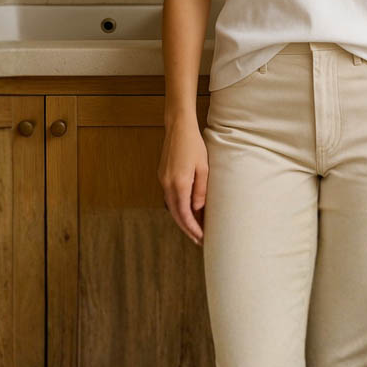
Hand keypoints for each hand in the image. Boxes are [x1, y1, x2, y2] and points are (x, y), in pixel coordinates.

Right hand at [158, 118, 207, 244]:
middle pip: (176, 214)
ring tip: (195, 227)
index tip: (201, 238)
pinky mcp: (162, 175)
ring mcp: (163, 179)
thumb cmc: (194, 145)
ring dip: (182, 218)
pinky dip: (178, 207)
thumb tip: (198, 209)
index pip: (184, 214)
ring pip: (172, 206)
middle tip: (198, 239)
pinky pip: (170, 196)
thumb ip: (201, 190)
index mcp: (179, 183)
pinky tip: (187, 209)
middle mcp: (167, 184)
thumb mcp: (204, 167)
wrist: (178, 127)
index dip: (192, 228)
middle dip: (187, 228)